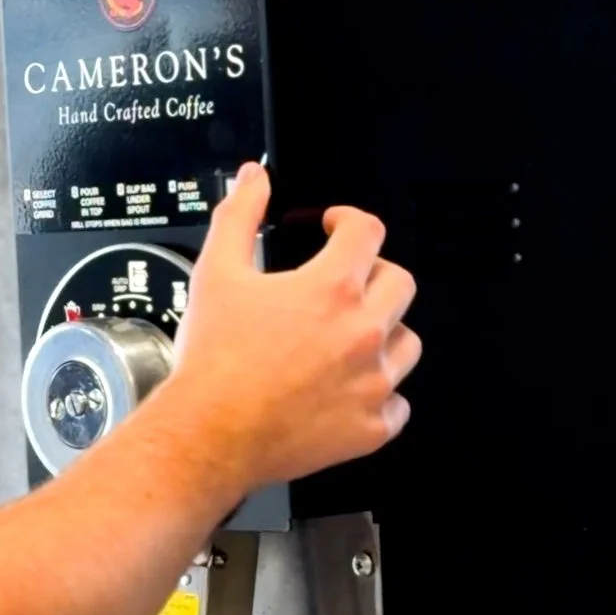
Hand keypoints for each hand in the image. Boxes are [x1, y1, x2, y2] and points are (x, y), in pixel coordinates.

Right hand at [167, 163, 419, 491]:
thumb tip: (253, 180)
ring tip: (350, 339)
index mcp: (332, 289)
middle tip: (345, 285)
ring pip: (407, 343)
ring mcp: (372, 383)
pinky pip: (398, 406)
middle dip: (373, 275)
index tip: (337, 229)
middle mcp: (362, 333)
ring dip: (385, 334)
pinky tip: (352, 390)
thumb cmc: (213, 364)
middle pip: (400, 283)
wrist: (208, 434)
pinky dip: (381, 397)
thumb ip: (239, 216)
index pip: (368, 231)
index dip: (349, 221)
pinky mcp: (370, 428)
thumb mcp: (217, 273)